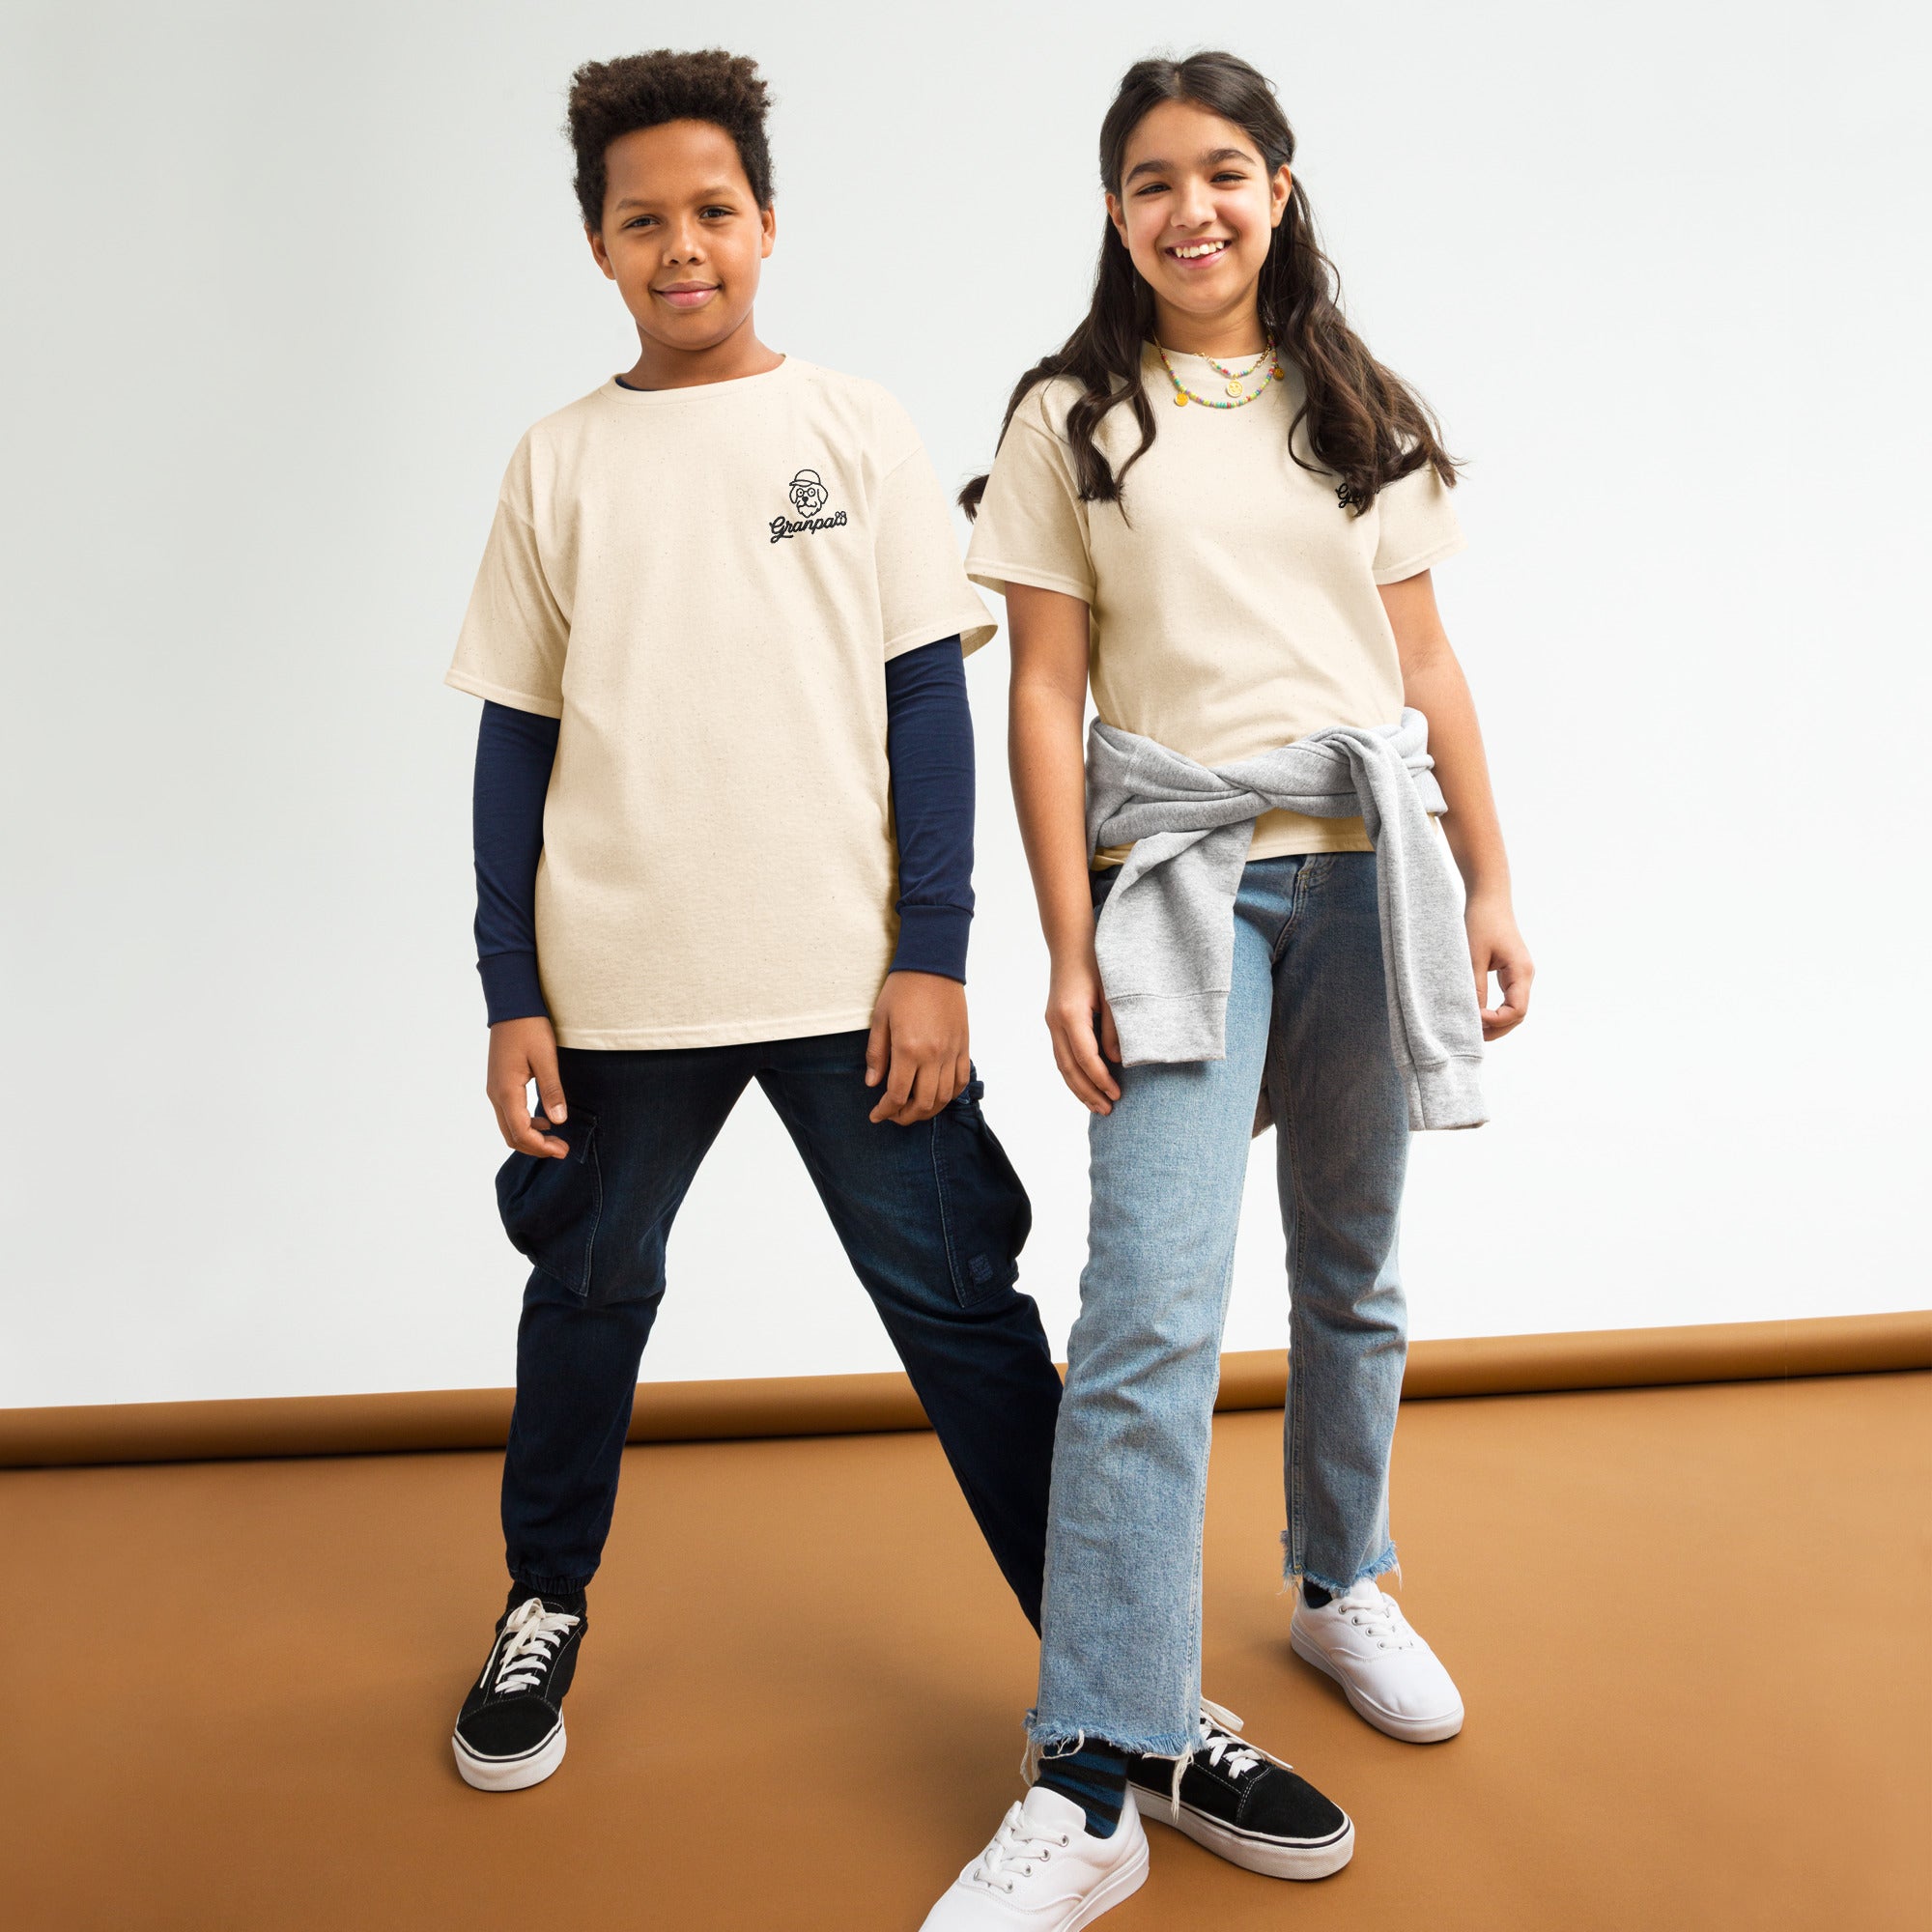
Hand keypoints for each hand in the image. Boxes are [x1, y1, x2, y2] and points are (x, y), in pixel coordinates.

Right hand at [487, 1016, 569, 1156]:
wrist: (511, 1006)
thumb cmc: (529, 1027)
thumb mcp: (546, 1058)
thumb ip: (551, 1090)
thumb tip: (558, 1121)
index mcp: (507, 1090)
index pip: (521, 1132)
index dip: (541, 1147)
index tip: (563, 1150)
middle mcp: (496, 1094)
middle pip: (511, 1135)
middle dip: (536, 1148)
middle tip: (562, 1149)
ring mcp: (495, 1089)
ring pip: (508, 1126)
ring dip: (530, 1137)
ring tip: (556, 1138)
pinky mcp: (499, 1083)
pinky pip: (508, 1113)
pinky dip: (525, 1124)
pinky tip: (544, 1120)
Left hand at [865, 972, 970, 1124]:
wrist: (933, 965)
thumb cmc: (902, 988)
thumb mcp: (880, 1019)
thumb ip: (876, 1054)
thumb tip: (872, 1084)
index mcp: (908, 1049)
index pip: (897, 1094)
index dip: (885, 1111)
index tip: (876, 1115)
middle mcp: (933, 1055)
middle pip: (923, 1103)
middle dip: (906, 1116)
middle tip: (893, 1116)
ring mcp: (952, 1051)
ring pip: (944, 1097)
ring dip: (928, 1110)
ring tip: (913, 1109)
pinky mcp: (964, 1045)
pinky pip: (961, 1080)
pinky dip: (949, 1095)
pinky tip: (937, 1095)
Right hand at [1045, 946, 1122, 1113]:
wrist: (1071, 944)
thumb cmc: (1096, 964)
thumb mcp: (1113, 994)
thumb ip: (1114, 1028)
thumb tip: (1116, 1061)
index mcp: (1071, 1014)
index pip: (1085, 1057)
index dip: (1101, 1079)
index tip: (1117, 1094)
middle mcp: (1056, 1022)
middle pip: (1069, 1068)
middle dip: (1088, 1092)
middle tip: (1108, 1110)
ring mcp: (1052, 1023)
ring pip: (1062, 1065)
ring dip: (1078, 1088)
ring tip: (1097, 1106)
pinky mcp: (1054, 1023)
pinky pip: (1061, 1055)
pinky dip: (1073, 1074)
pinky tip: (1086, 1085)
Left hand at [1467, 893, 1533, 1040]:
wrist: (1489, 899)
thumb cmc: (1481, 922)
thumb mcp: (1473, 957)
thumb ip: (1475, 988)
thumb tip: (1473, 1017)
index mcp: (1521, 972)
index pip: (1516, 1011)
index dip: (1495, 1021)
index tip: (1473, 1020)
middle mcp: (1525, 976)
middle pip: (1518, 1015)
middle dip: (1497, 1029)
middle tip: (1470, 1035)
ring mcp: (1520, 975)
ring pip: (1514, 1010)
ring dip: (1496, 1022)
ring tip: (1472, 1029)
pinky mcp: (1511, 973)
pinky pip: (1508, 1000)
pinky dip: (1495, 1011)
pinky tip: (1477, 1014)